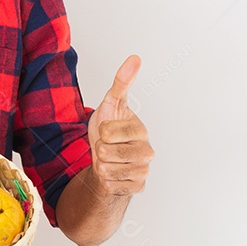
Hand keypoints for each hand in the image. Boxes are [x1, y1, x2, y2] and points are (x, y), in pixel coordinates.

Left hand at [87, 55, 153, 195]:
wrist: (106, 157)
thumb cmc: (109, 128)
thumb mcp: (111, 103)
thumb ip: (122, 82)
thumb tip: (135, 58)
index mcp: (141, 130)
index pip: (107, 131)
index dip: (100, 131)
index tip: (107, 130)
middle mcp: (147, 151)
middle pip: (106, 152)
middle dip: (99, 149)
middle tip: (106, 146)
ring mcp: (143, 171)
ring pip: (106, 170)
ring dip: (101, 165)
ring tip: (109, 159)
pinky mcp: (137, 187)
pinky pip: (109, 185)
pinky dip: (105, 180)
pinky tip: (113, 173)